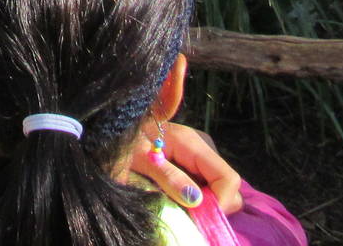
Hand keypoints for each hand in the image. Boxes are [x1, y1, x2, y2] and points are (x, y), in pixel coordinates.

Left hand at [127, 121, 243, 213]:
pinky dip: (195, 198)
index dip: (219, 202)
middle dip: (210, 204)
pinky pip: (208, 188)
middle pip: (227, 186)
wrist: (115, 128)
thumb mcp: (140, 159)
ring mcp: (201, 156)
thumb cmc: (124, 141)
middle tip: (181, 208)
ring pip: (219, 190)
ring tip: (173, 198)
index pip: (227, 178)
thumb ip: (167, 176)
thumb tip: (195, 199)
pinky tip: (175, 193)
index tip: (196, 215)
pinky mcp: (196, 164)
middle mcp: (203, 147)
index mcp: (192, 142)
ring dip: (201, 202)